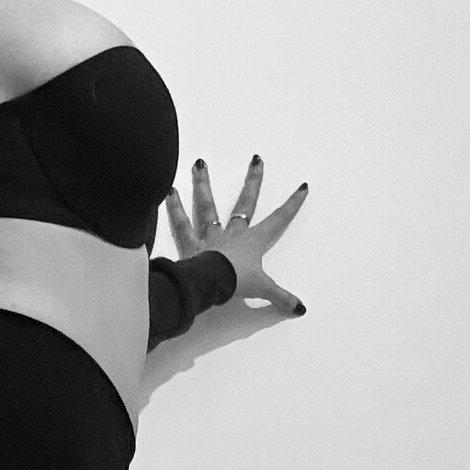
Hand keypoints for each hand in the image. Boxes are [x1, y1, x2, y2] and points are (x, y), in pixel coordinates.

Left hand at [165, 157, 308, 316]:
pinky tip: (168, 191)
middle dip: (253, 181)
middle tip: (256, 160)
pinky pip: (181, 223)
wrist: (210, 284)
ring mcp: (210, 235)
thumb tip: (300, 309)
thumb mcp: (263, 290)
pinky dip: (174, 208)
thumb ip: (281, 297)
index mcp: (253, 241)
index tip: (301, 187)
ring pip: (208, 205)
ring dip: (203, 184)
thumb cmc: (236, 283)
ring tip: (200, 164)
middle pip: (245, 202)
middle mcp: (233, 233)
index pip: (278, 220)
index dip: (292, 205)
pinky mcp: (189, 243)